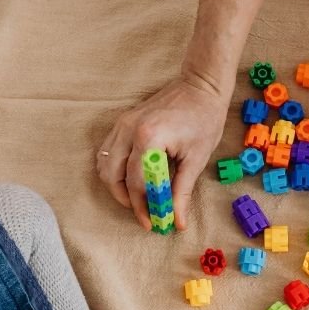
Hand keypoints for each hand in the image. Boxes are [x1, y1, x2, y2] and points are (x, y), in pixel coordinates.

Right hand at [97, 74, 230, 230]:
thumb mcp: (196, 159)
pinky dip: (114, 169)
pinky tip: (132, 177)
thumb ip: (182, 191)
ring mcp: (122, 123)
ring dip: (117, 185)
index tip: (153, 223)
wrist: (200, 86)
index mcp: (148, 138)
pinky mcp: (122, 121)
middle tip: (144, 212)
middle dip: (125, 199)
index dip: (143, 207)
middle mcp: (129, 130)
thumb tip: (178, 220)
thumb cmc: (204, 119)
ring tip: (137, 197)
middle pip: (112, 176)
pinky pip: (107, 151)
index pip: (136, 183)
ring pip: (104, 164)